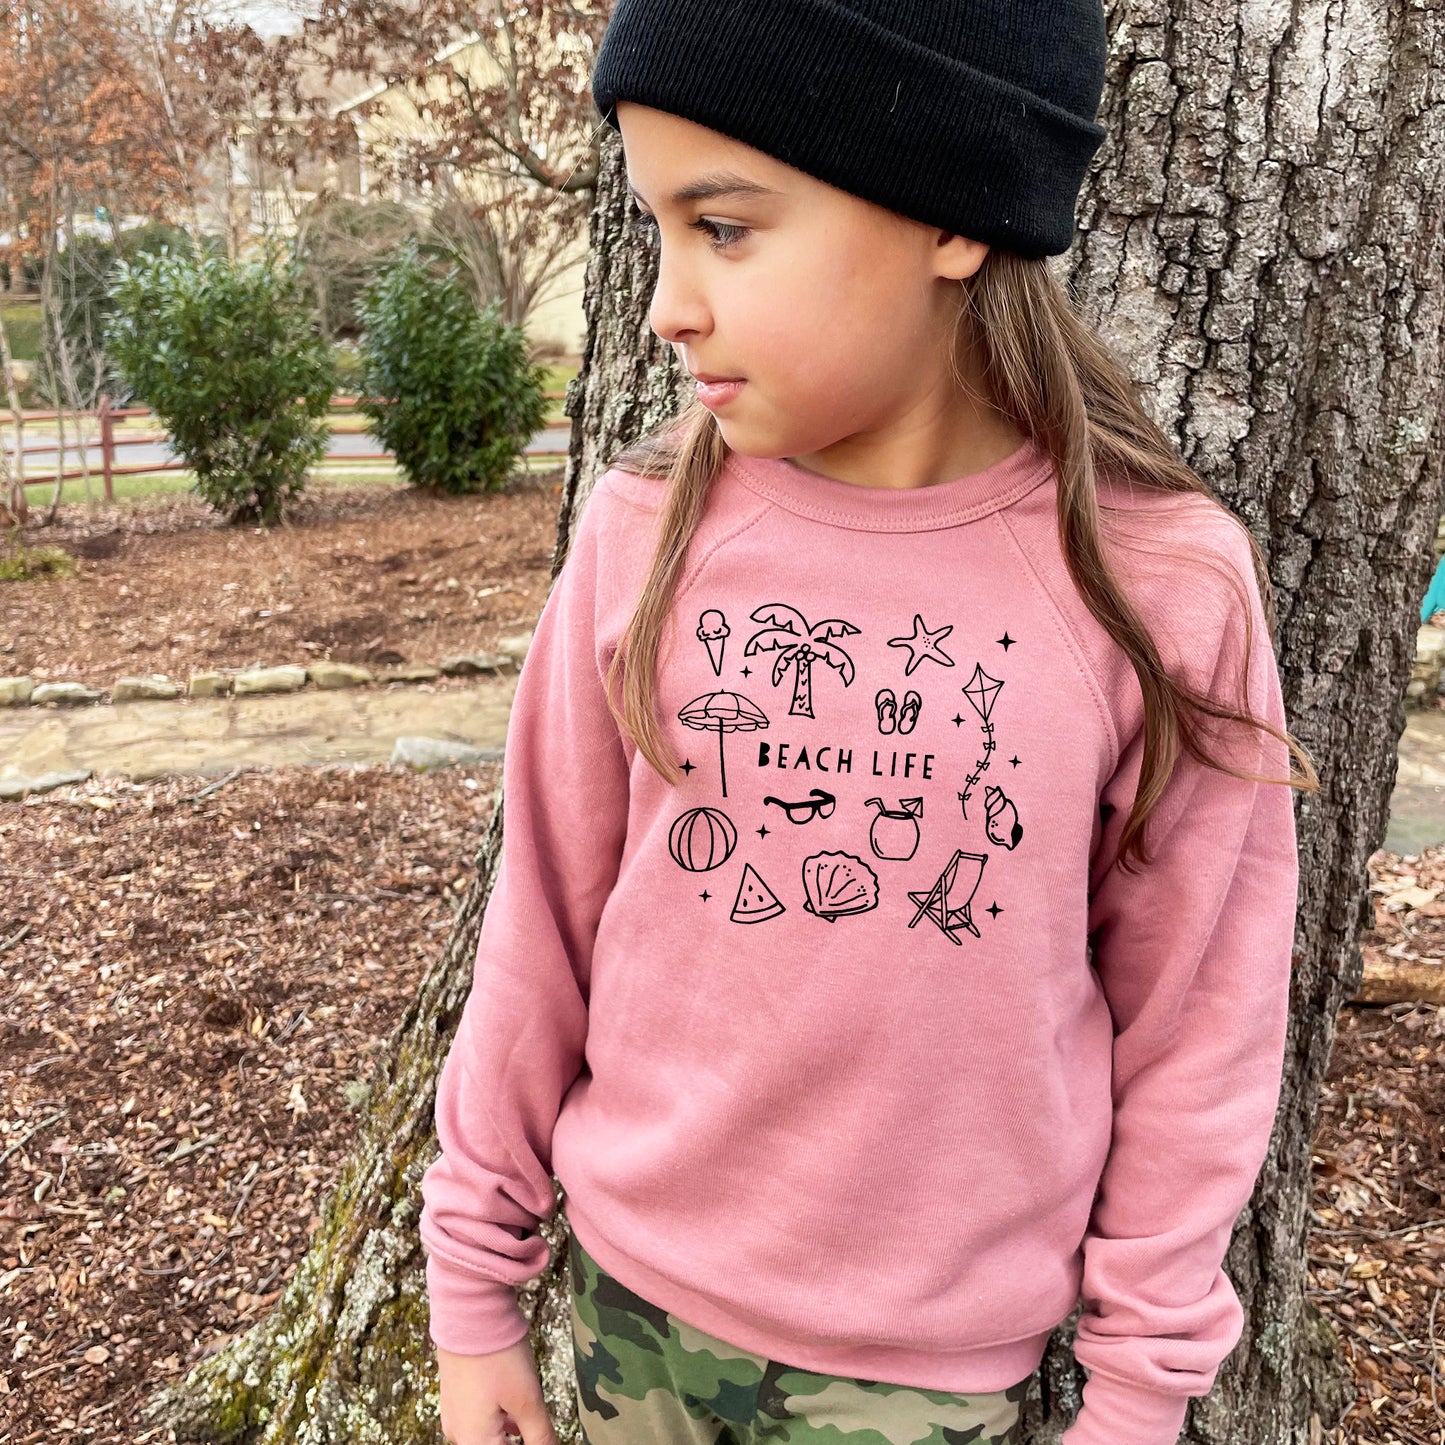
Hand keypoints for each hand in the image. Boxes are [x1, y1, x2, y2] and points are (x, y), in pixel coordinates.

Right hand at [437, 1339, 559, 1444]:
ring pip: (487, 1435)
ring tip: (531, 1419)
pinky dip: (501, 1420)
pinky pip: (479, 1419)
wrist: (469, 1309)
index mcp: (474, 1441)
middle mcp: (458, 1433)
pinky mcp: (456, 1394)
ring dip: (511, 1433)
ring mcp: (454, 1413)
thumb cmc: (497, 1355)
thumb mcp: (527, 1399)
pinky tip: (517, 1411)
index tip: (544, 1436)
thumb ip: (541, 1436)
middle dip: (518, 1440)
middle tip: (538, 1426)